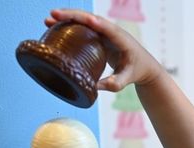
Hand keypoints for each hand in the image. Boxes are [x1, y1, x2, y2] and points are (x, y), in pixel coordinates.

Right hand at [44, 9, 162, 90]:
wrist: (144, 67)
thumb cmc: (136, 72)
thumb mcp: (126, 79)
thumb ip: (115, 84)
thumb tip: (95, 88)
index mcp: (121, 39)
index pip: (106, 28)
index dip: (94, 23)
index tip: (82, 20)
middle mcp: (112, 31)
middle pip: (91, 19)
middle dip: (72, 16)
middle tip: (53, 15)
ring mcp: (105, 32)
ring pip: (84, 21)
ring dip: (67, 18)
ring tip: (49, 19)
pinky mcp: (99, 36)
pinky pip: (83, 27)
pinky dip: (70, 26)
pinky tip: (55, 27)